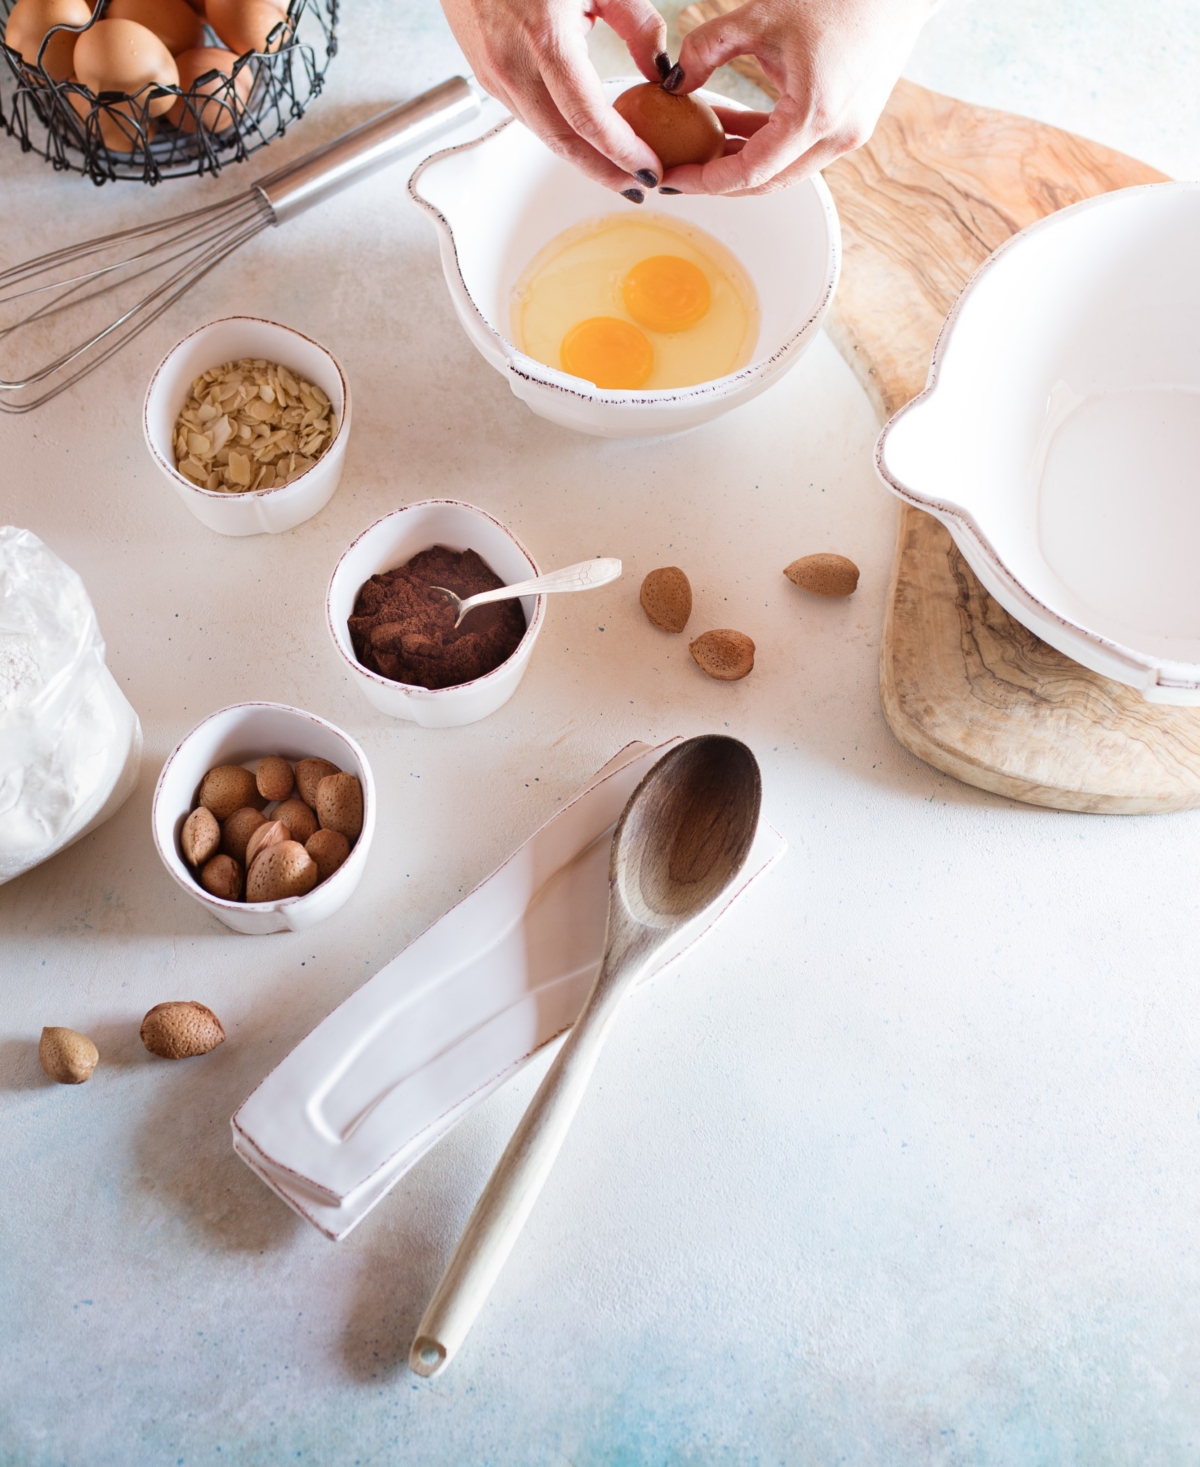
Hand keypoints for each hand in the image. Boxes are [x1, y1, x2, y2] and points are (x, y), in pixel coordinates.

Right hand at [439, 0, 669, 194]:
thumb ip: (637, 25)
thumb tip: (662, 76)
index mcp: (546, 41)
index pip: (590, 120)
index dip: (622, 153)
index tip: (651, 171)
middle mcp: (514, 68)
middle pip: (565, 143)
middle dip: (606, 173)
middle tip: (639, 186)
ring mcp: (495, 77)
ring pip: (545, 135)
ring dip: (584, 159)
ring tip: (619, 169)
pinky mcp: (486, 79)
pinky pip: (529, 118)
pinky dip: (561, 135)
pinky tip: (585, 139)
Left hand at [663, 0, 939, 195]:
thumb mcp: (759, 15)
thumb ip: (707, 48)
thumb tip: (673, 81)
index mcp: (815, 117)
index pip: (750, 172)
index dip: (704, 181)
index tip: (671, 178)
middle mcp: (837, 138)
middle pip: (766, 182)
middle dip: (719, 180)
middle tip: (680, 169)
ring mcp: (849, 136)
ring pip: (782, 170)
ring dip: (741, 159)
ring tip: (699, 141)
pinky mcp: (851, 126)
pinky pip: (798, 150)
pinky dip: (764, 142)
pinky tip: (731, 123)